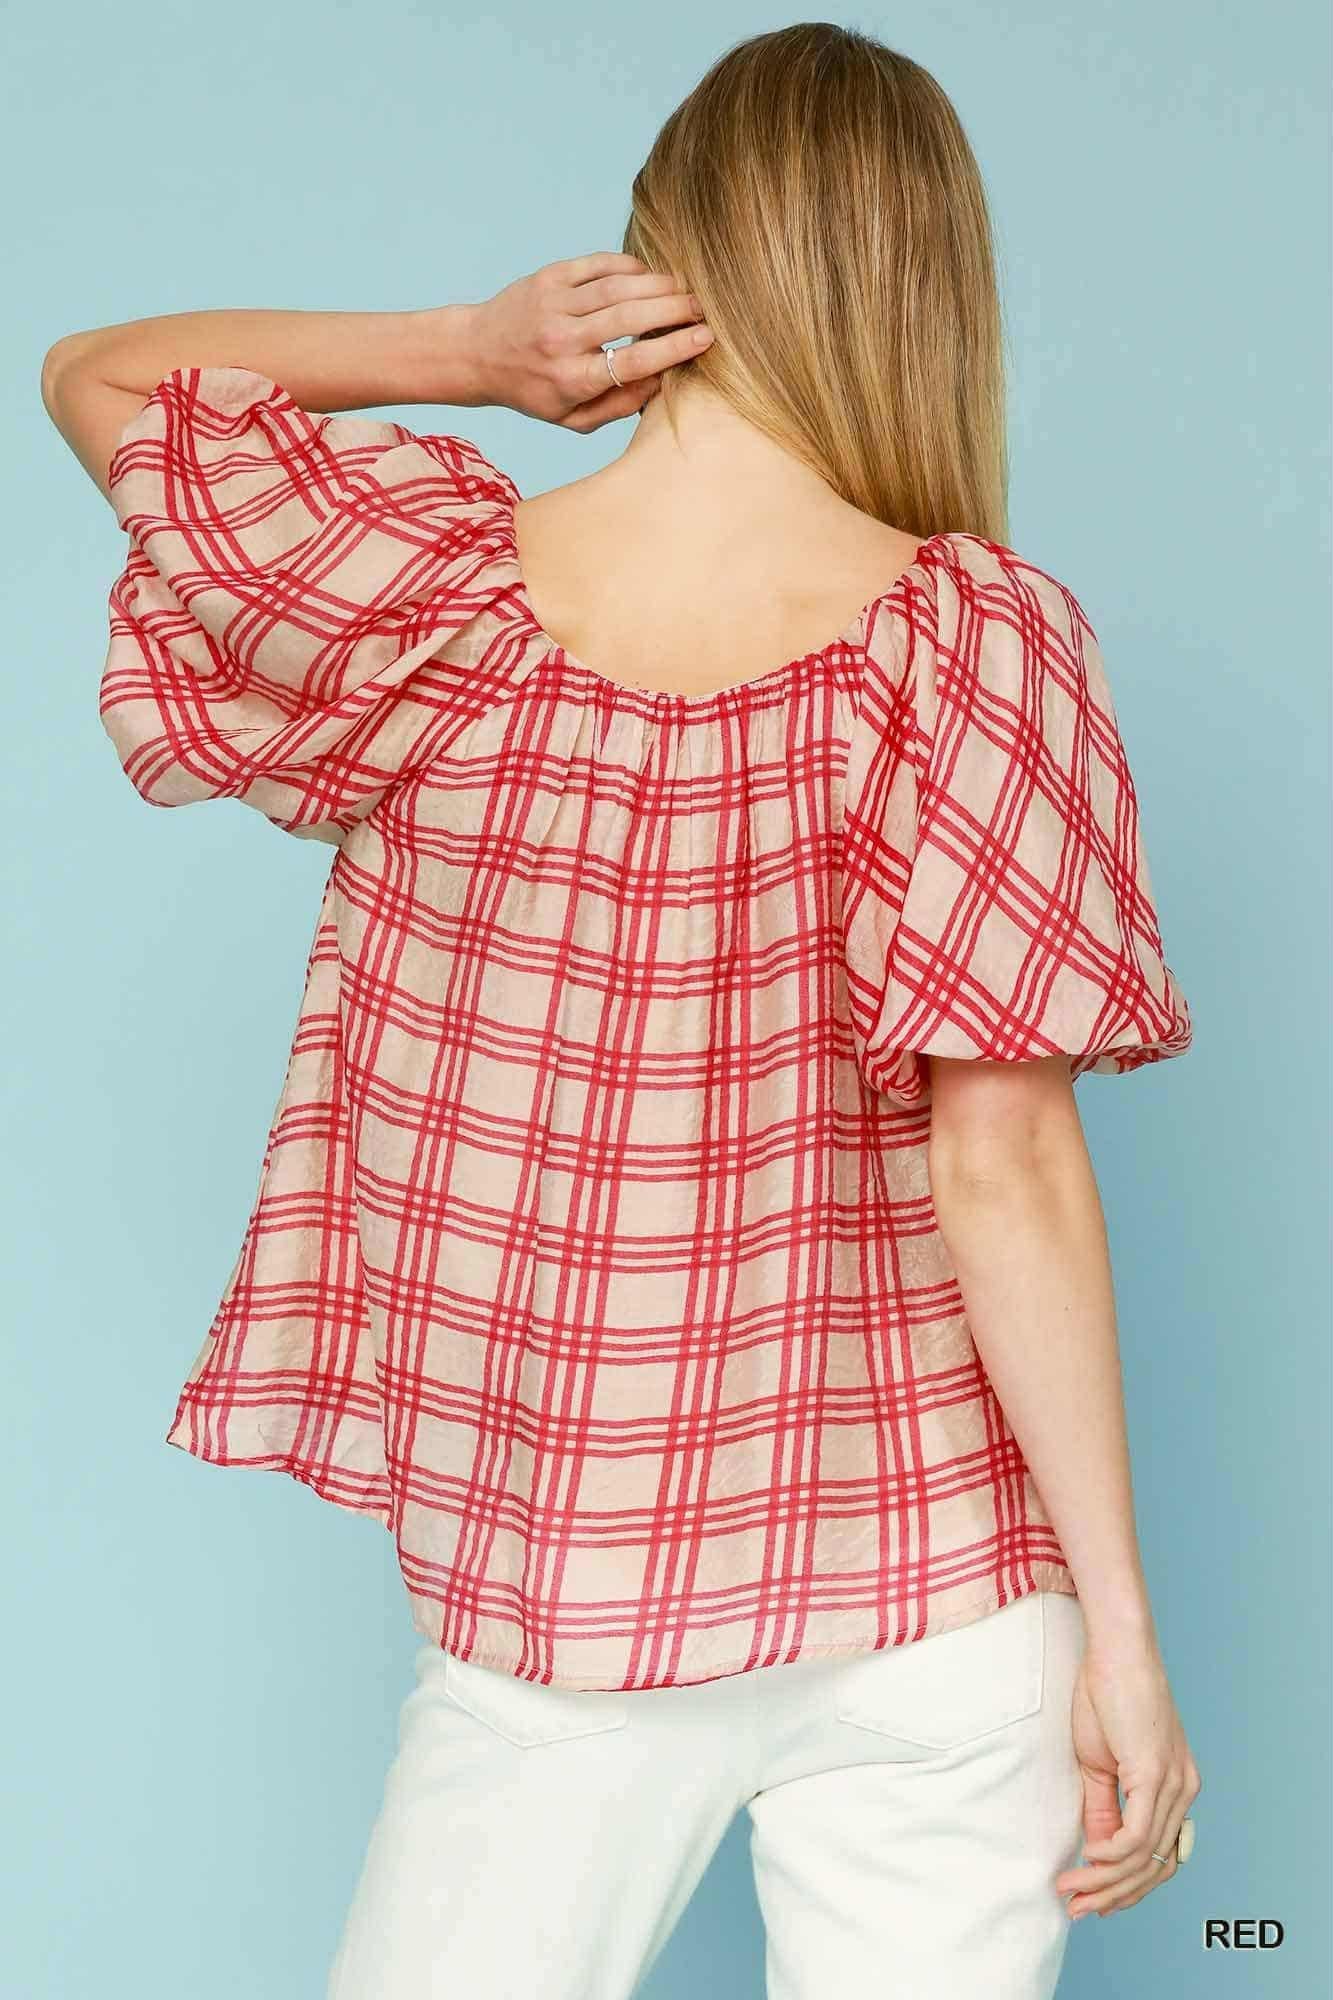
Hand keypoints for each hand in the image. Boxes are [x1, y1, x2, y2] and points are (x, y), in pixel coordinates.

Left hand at [466, 252, 714, 430]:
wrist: (478, 354)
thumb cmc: (533, 391)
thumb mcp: (572, 418)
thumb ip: (618, 406)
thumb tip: (662, 382)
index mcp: (572, 380)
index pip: (632, 362)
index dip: (673, 348)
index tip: (705, 339)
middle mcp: (562, 340)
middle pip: (630, 318)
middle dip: (675, 310)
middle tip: (704, 309)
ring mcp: (554, 303)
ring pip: (617, 287)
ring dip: (658, 285)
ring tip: (685, 290)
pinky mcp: (548, 277)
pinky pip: (597, 265)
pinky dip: (630, 267)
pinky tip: (649, 275)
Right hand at [1055, 1637, 1201, 1918]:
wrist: (1115, 1649)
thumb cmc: (1105, 1693)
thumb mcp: (1099, 1762)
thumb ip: (1102, 1807)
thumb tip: (1097, 1852)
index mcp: (1176, 1786)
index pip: (1160, 1856)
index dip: (1127, 1886)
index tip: (1092, 1900)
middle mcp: (1183, 1791)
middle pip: (1155, 1866)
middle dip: (1113, 1895)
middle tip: (1076, 1909)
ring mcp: (1173, 1783)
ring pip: (1146, 1857)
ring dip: (1105, 1882)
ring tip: (1071, 1891)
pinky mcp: (1154, 1774)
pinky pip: (1137, 1834)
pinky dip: (1111, 1856)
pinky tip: (1087, 1861)